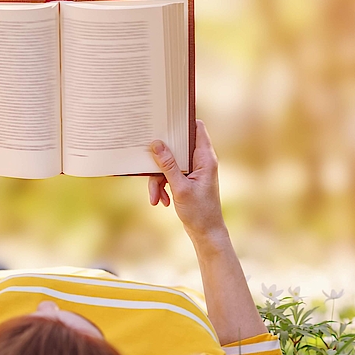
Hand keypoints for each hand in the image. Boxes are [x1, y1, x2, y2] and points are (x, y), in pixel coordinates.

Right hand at [148, 120, 226, 238]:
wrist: (206, 233)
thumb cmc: (199, 211)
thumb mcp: (179, 187)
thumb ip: (168, 165)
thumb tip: (157, 143)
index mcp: (205, 158)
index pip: (196, 128)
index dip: (182, 122)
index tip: (165, 121)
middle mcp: (201, 161)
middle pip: (176, 148)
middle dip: (160, 161)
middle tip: (148, 166)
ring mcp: (193, 170)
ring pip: (169, 164)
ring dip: (159, 180)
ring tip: (156, 198)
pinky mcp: (187, 180)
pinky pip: (169, 175)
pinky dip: (163, 187)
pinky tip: (162, 201)